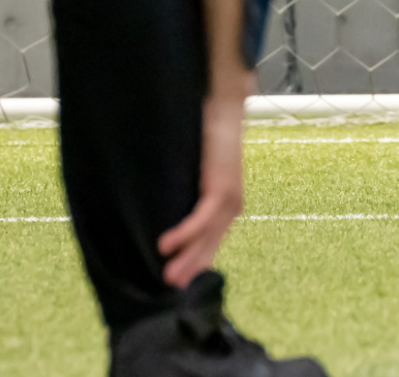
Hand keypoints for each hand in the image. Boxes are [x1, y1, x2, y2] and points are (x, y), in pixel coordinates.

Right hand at [156, 88, 246, 288]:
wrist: (224, 110)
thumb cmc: (209, 137)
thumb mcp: (199, 172)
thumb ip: (190, 191)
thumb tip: (167, 204)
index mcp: (229, 205)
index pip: (212, 240)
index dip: (196, 260)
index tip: (180, 279)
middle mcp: (233, 206)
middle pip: (210, 245)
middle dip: (190, 268)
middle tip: (170, 288)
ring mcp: (230, 199)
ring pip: (206, 237)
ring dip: (185, 258)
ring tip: (166, 275)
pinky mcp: (221, 189)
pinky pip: (200, 219)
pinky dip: (183, 233)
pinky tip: (165, 246)